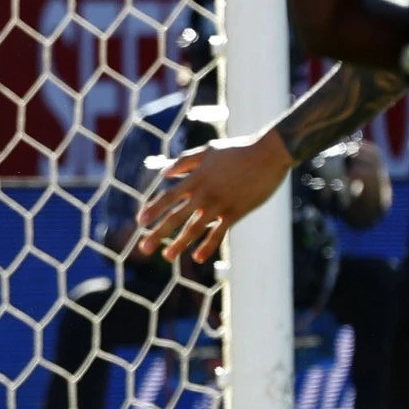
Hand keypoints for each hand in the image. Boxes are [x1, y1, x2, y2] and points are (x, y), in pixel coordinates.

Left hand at [131, 134, 296, 264]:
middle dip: (158, 233)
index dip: (153, 210)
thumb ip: (184, 162)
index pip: (168, 197)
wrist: (268, 154)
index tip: (140, 222)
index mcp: (195, 179)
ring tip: (167, 257)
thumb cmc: (238, 150)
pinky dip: (208, 245)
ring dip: (179, 244)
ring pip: (195, 228)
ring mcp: (219, 204)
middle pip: (176, 216)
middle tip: (144, 248)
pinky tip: (197, 258)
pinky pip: (219, 233)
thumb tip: (164, 173)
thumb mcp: (208, 151)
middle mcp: (203, 194)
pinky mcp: (236, 212)